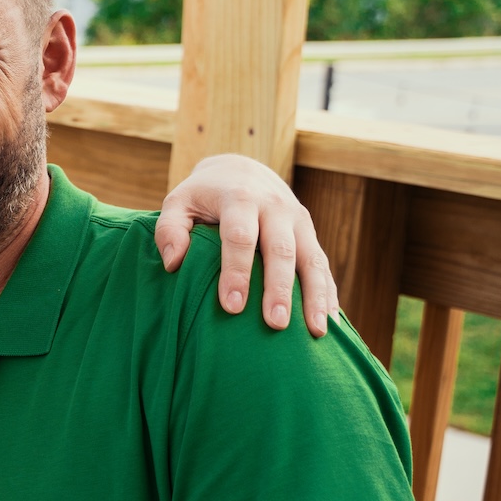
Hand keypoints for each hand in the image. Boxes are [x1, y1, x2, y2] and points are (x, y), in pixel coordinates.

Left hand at [156, 154, 337, 336]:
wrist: (242, 169)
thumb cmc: (204, 195)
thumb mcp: (178, 202)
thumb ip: (169, 229)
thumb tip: (174, 263)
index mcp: (240, 198)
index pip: (240, 237)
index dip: (237, 272)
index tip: (232, 306)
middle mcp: (274, 207)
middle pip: (281, 250)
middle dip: (279, 289)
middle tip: (275, 324)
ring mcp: (298, 219)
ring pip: (311, 259)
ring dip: (315, 296)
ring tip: (315, 331)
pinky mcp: (310, 233)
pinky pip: (323, 265)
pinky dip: (328, 293)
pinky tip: (330, 323)